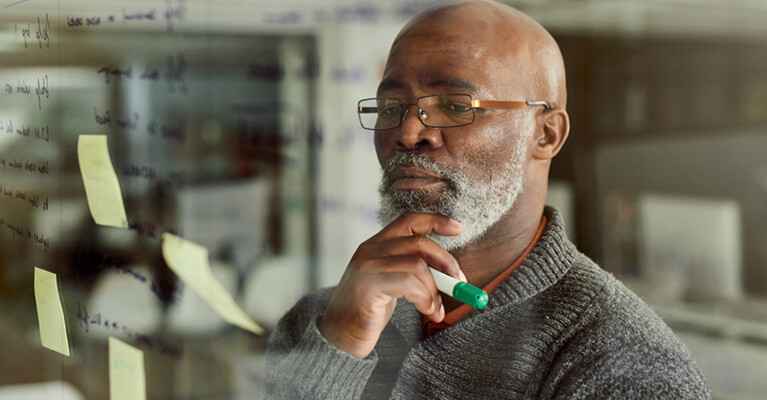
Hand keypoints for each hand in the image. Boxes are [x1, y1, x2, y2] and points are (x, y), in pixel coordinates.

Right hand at [318, 213, 464, 358]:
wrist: (338, 335)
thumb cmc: (367, 311)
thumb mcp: (392, 284)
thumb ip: (414, 273)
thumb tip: (451, 276)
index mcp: (376, 245)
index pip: (408, 220)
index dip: (435, 220)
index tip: (458, 228)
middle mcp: (370, 249)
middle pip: (420, 243)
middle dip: (446, 263)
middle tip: (458, 284)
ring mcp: (368, 265)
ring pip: (417, 264)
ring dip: (435, 289)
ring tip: (436, 309)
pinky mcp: (369, 284)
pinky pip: (409, 283)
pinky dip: (426, 298)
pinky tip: (427, 311)